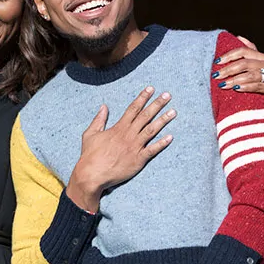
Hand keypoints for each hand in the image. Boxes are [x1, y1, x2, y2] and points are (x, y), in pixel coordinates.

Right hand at [66, 86, 174, 212]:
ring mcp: (135, 147)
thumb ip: (99, 119)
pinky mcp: (138, 160)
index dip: (143, 98)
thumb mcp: (90, 134)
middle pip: (146, 116)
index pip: (133, 108)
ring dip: (163, 120)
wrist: (92, 174)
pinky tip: (170, 137)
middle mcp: (129, 135)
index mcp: (118, 127)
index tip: (151, 89)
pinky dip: (162, 143)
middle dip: (157, 104)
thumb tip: (104, 107)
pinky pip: (153, 150)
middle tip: (167, 95)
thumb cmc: (90, 155)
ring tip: (173, 111)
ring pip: (152, 130)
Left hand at [214, 36, 263, 118]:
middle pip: (244, 64)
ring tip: (222, 84)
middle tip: (216, 76)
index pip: (243, 51)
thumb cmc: (263, 80)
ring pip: (250, 75)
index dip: (229, 55)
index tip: (216, 62)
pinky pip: (257, 86)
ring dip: (234, 80)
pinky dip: (245, 87)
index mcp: (263, 57)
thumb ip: (249, 52)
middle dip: (228, 70)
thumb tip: (238, 37)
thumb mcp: (257, 65)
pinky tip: (236, 89)